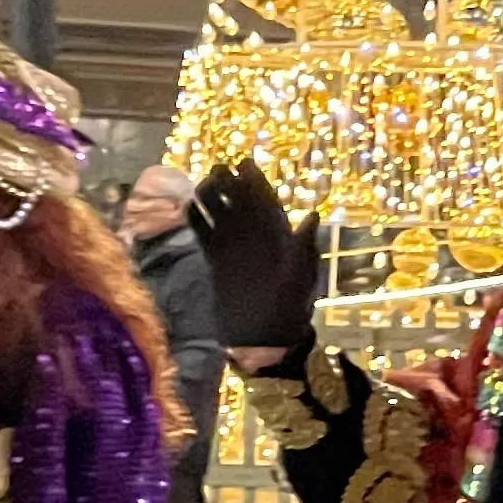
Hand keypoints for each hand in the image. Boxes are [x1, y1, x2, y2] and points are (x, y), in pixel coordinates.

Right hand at [185, 162, 323, 353]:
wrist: (265, 338)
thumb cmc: (290, 308)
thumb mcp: (302, 277)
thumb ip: (305, 247)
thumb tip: (313, 215)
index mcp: (278, 236)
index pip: (266, 200)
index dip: (256, 181)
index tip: (245, 164)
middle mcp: (255, 237)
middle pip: (240, 201)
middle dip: (230, 183)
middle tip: (218, 168)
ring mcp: (234, 248)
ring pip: (220, 213)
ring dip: (211, 197)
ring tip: (201, 184)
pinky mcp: (216, 260)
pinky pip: (204, 234)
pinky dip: (197, 221)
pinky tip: (188, 208)